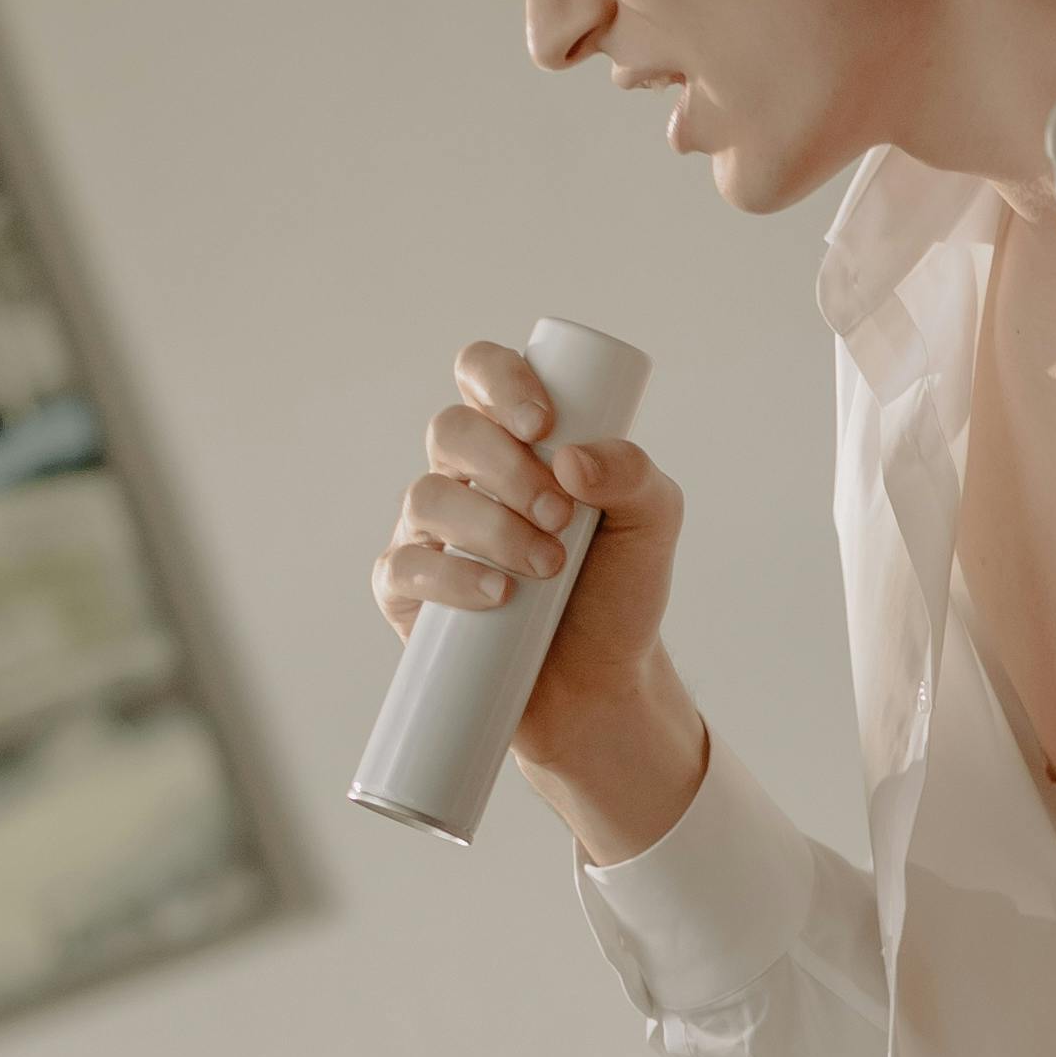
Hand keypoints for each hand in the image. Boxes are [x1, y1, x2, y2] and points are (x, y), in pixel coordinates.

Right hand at [373, 339, 702, 857]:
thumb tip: (572, 459)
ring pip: (427, 497)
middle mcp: (464, 475)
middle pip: (450, 430)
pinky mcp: (409, 591)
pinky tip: (497, 596)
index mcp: (515, 440)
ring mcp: (429, 532)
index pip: (481, 372)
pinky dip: (450, 579)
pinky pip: (404, 568)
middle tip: (562, 517)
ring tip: (547, 569)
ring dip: (491, 528)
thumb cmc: (618, 592)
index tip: (543, 423)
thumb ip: (634, 475)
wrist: (601, 684)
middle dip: (506, 468)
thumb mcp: (651, 525)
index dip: (500, 381)